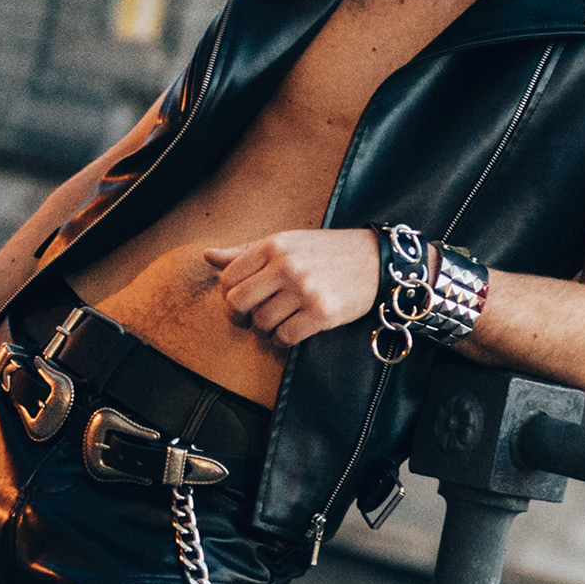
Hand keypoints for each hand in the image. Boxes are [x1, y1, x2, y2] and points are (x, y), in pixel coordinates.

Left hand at [205, 230, 380, 348]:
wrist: (376, 260)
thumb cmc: (326, 252)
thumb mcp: (286, 242)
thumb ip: (245, 252)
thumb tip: (208, 256)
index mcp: (273, 245)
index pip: (228, 277)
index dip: (228, 296)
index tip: (239, 303)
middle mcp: (286, 265)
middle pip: (237, 302)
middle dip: (238, 317)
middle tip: (249, 320)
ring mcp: (304, 289)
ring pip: (261, 323)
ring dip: (264, 330)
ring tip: (277, 323)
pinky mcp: (321, 312)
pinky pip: (284, 337)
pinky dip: (282, 340)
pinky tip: (292, 331)